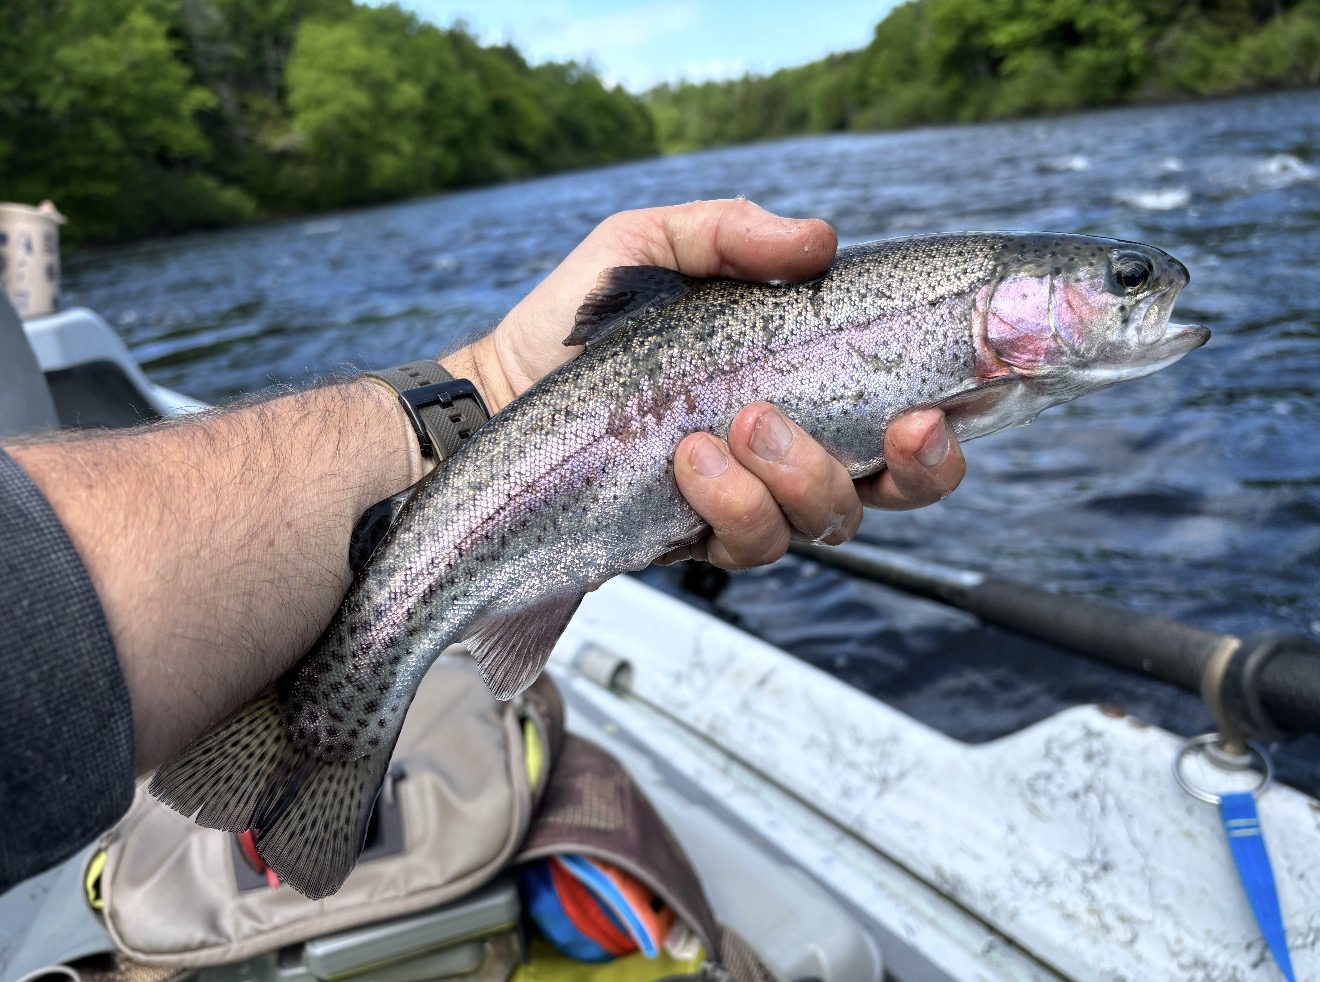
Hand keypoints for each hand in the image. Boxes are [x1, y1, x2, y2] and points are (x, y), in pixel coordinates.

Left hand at [443, 199, 964, 569]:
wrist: (501, 397)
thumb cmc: (581, 322)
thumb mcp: (651, 247)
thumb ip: (730, 234)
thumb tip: (818, 240)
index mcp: (802, 383)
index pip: (903, 416)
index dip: (948, 424)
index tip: (945, 402)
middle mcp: (790, 451)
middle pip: (895, 489)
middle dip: (911, 468)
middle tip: (892, 426)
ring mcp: (748, 500)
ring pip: (827, 519)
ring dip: (802, 476)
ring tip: (737, 427)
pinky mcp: (699, 536)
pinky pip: (748, 542)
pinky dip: (732, 503)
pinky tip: (689, 463)